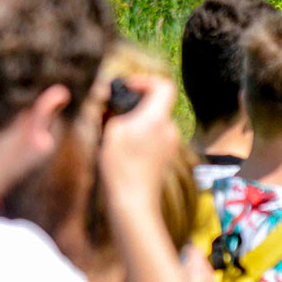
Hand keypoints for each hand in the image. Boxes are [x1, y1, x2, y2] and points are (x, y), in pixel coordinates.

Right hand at [98, 76, 179, 212]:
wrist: (134, 200)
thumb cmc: (121, 166)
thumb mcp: (111, 132)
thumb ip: (115, 111)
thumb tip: (112, 100)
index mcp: (158, 118)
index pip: (164, 85)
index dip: (146, 81)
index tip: (128, 86)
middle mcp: (170, 128)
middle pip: (157, 104)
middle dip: (135, 104)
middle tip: (114, 112)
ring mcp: (171, 144)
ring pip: (154, 122)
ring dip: (136, 122)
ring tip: (115, 133)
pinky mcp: (166, 156)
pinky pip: (154, 137)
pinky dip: (140, 136)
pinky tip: (123, 148)